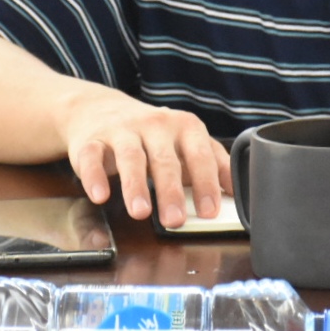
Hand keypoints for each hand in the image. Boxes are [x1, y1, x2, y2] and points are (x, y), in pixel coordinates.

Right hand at [60, 96, 231, 228]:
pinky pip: (92, 157)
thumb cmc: (153, 134)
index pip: (199, 155)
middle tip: (175, 221)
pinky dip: (94, 176)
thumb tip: (237, 191)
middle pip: (165, 160)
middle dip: (171, 191)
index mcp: (184, 126)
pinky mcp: (92, 140)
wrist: (101, 110)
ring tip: (141, 212)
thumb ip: (212, 162)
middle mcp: (155, 125)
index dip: (206, 183)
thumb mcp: (186, 142)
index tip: (210, 211)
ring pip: (130, 157)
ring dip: (136, 185)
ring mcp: (122, 131)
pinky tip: (100, 196)